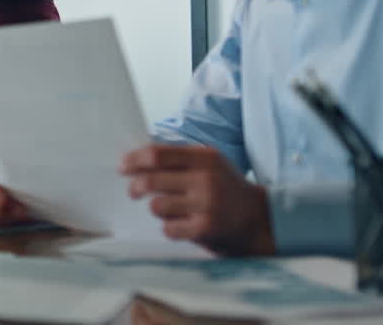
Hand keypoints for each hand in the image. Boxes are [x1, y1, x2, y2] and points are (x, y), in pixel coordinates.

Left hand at [121, 144, 274, 255]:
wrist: (260, 220)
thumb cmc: (225, 189)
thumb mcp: (209, 164)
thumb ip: (179, 159)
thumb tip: (136, 158)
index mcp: (204, 157)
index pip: (157, 154)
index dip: (134, 160)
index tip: (123, 167)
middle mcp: (205, 178)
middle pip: (151, 180)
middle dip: (135, 187)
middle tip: (132, 191)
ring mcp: (206, 204)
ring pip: (157, 206)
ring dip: (157, 208)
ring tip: (169, 209)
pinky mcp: (205, 229)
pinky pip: (168, 228)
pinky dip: (169, 227)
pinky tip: (180, 225)